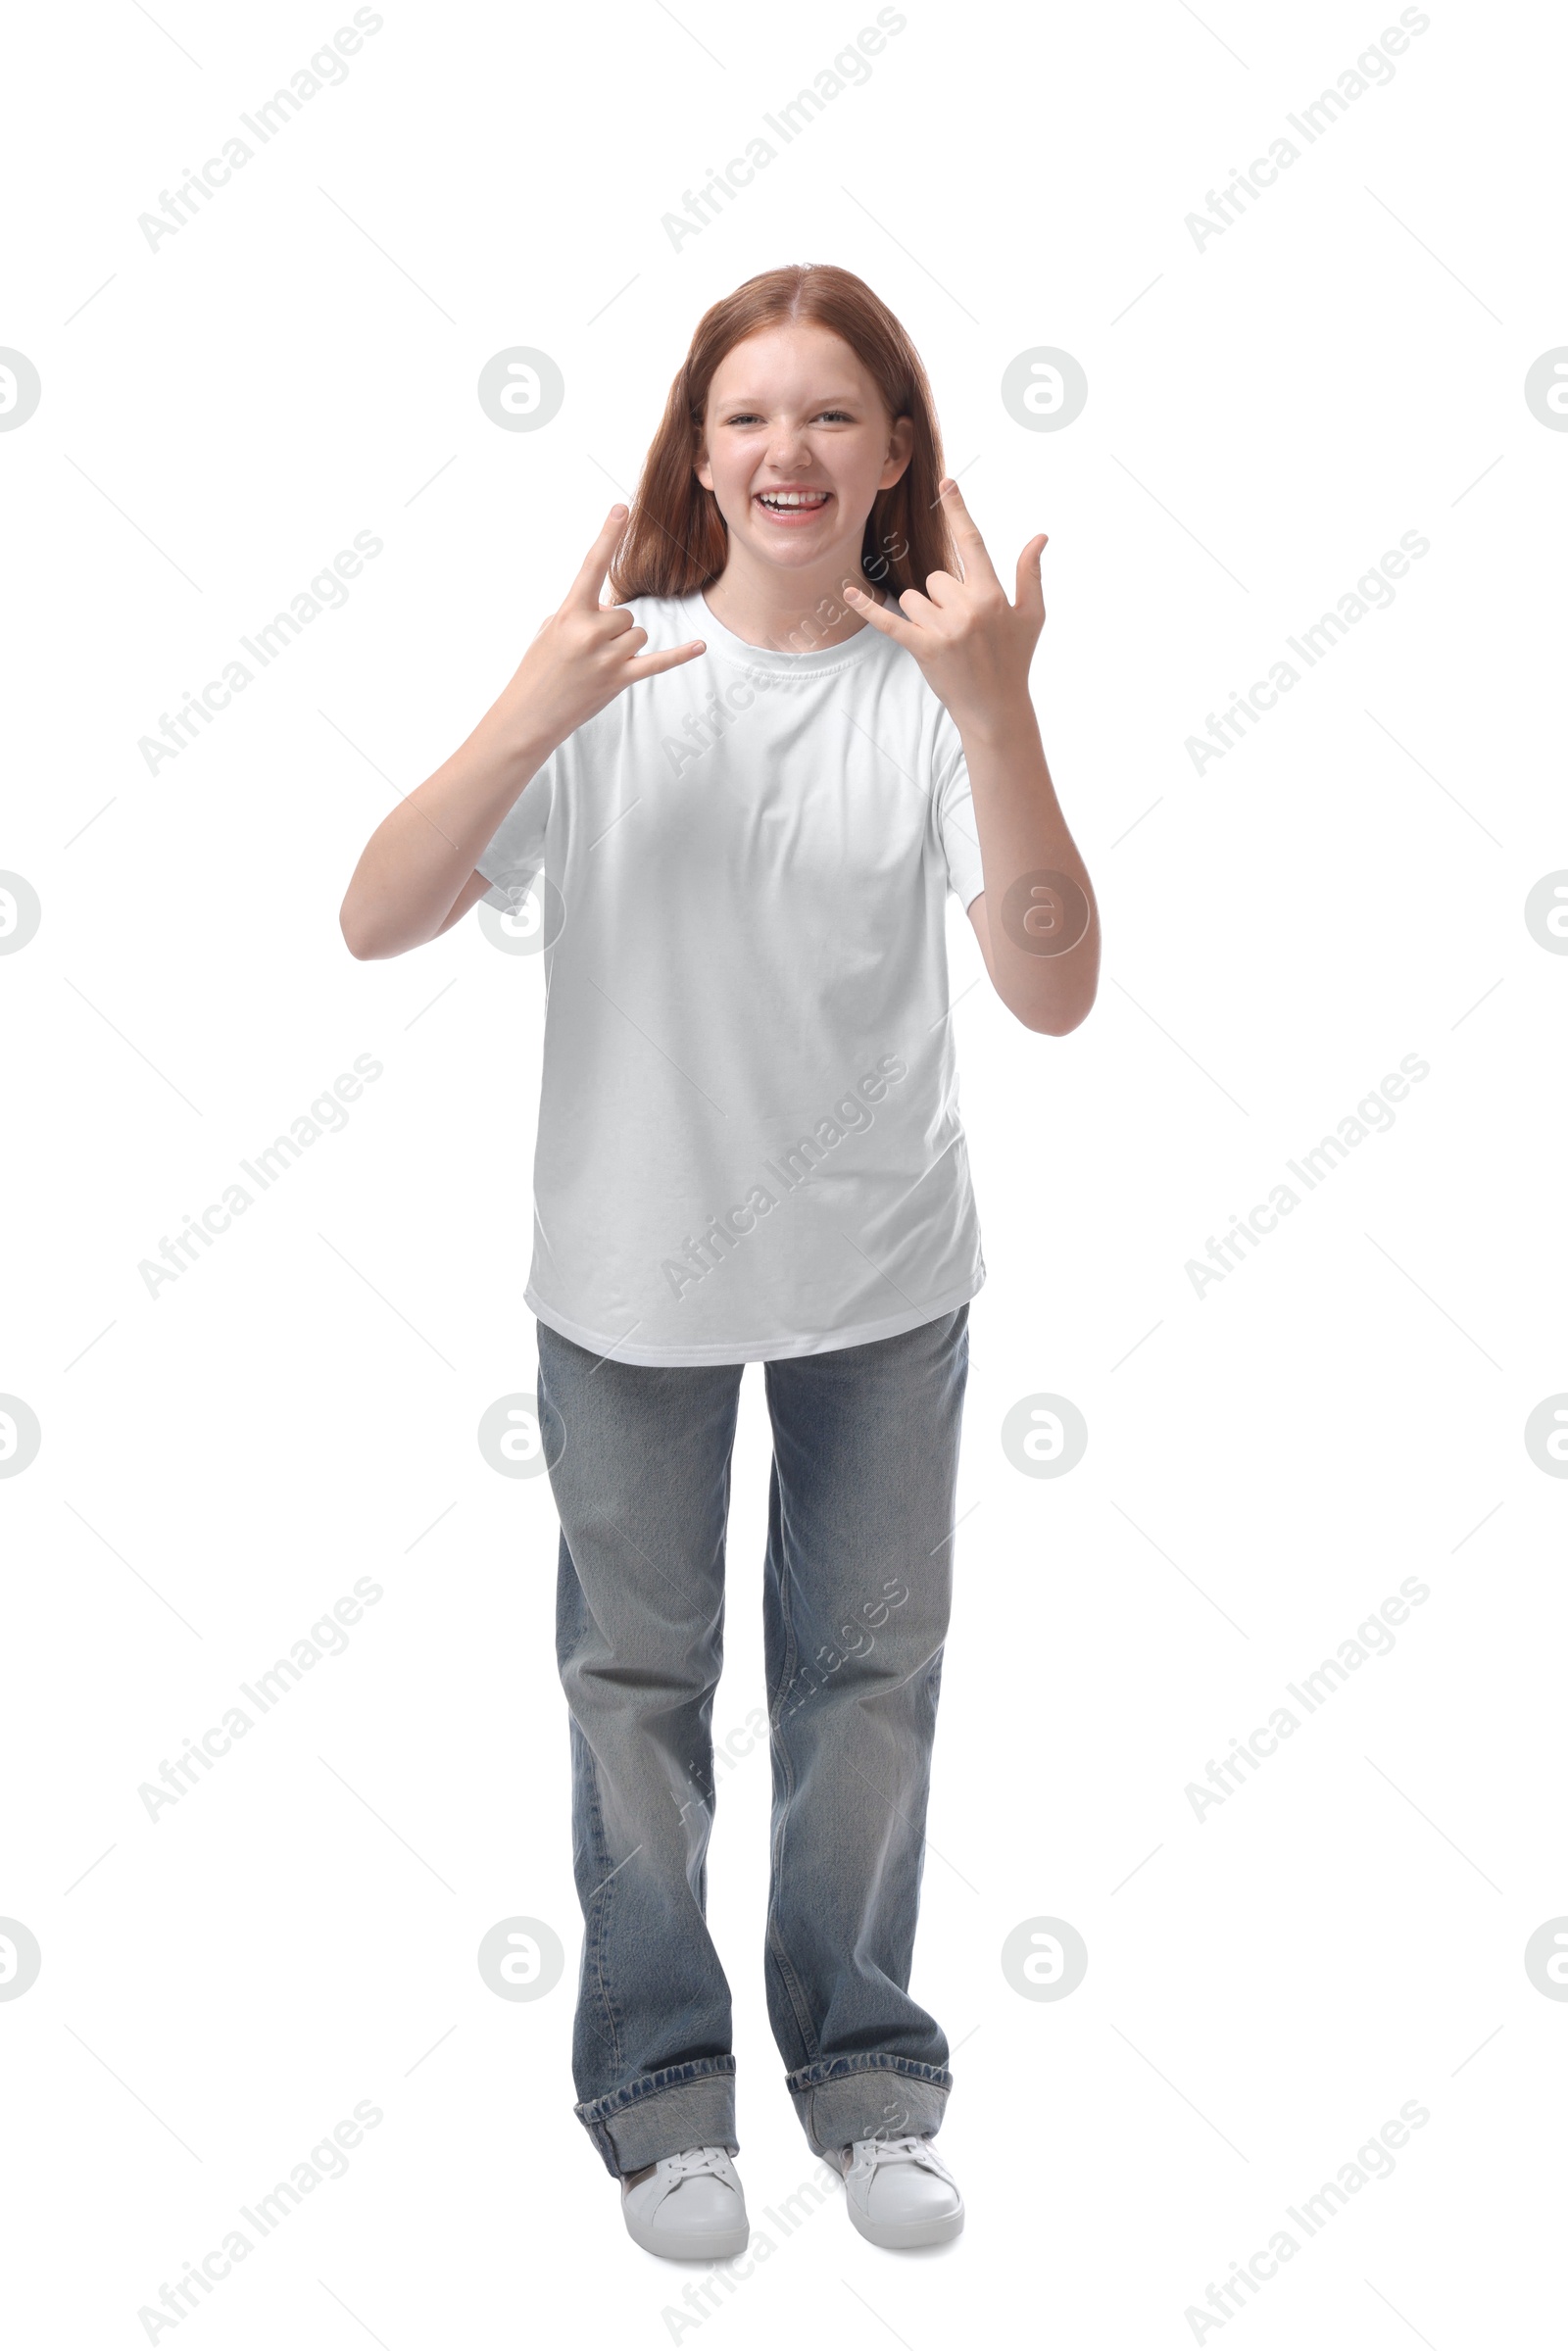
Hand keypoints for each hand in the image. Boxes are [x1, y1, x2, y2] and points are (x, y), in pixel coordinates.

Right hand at [503, 505, 704, 745]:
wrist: (530, 714)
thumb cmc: (538, 668)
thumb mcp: (550, 630)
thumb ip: (580, 610)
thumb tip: (608, 609)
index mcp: (569, 613)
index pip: (592, 566)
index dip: (607, 536)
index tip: (622, 508)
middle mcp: (589, 632)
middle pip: (624, 612)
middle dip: (611, 628)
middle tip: (587, 650)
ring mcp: (606, 657)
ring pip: (637, 634)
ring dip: (623, 645)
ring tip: (597, 664)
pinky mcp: (620, 679)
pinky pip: (657, 662)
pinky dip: (680, 655)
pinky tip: (700, 647)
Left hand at [844, 481, 1045, 731]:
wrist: (996, 709)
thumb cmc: (1015, 660)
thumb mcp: (1031, 616)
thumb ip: (1030, 573)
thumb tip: (1039, 536)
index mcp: (992, 594)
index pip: (972, 543)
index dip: (958, 510)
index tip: (946, 482)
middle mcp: (968, 608)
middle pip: (936, 577)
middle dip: (944, 598)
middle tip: (962, 629)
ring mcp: (945, 629)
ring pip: (914, 598)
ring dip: (923, 614)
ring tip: (947, 641)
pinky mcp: (923, 649)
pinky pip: (889, 621)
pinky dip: (867, 609)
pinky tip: (847, 594)